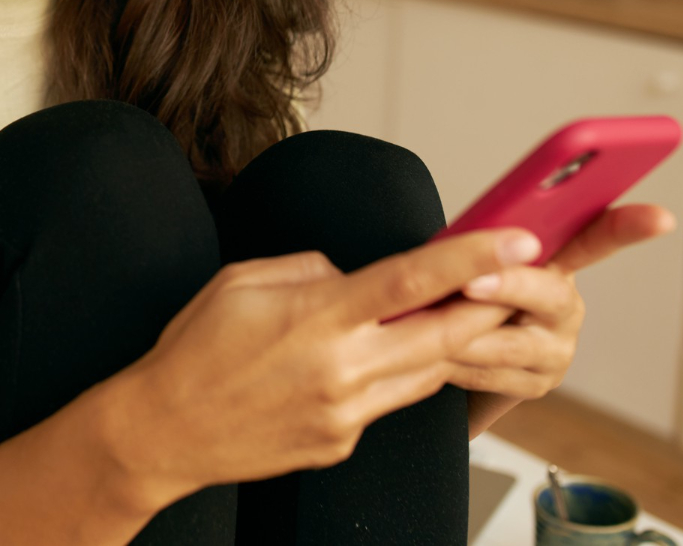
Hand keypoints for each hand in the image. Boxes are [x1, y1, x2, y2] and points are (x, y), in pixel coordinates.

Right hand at [104, 227, 543, 512]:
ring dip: (446, 343)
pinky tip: (367, 361)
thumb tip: (353, 276)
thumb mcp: (242, 280)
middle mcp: (341, 371)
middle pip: (443, 336)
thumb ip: (310, 269)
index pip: (411, 281)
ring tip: (454, 315)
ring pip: (426, 374)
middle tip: (519, 280)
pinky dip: (392, 376)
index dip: (471, 258)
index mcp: (316, 320)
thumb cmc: (193, 350)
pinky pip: (387, 403)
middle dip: (488, 306)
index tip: (517, 240)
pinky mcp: (341, 443)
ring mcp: (345, 415)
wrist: (163, 431)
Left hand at [450, 204, 676, 402]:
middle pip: (547, 294)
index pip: (596, 238)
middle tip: (471, 283)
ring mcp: (555, 350)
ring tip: (426, 319)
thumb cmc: (453, 297)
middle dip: (508, 287)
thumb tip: (468, 238)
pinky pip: (489, 373)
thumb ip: (480, 247)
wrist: (439, 360)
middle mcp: (564, 306)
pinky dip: (454, 362)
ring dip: (460, 332)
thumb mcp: (467, 262)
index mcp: (556, 262)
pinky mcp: (534, 385)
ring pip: (509, 341)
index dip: (628, 227)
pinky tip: (433, 353)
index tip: (660, 218)